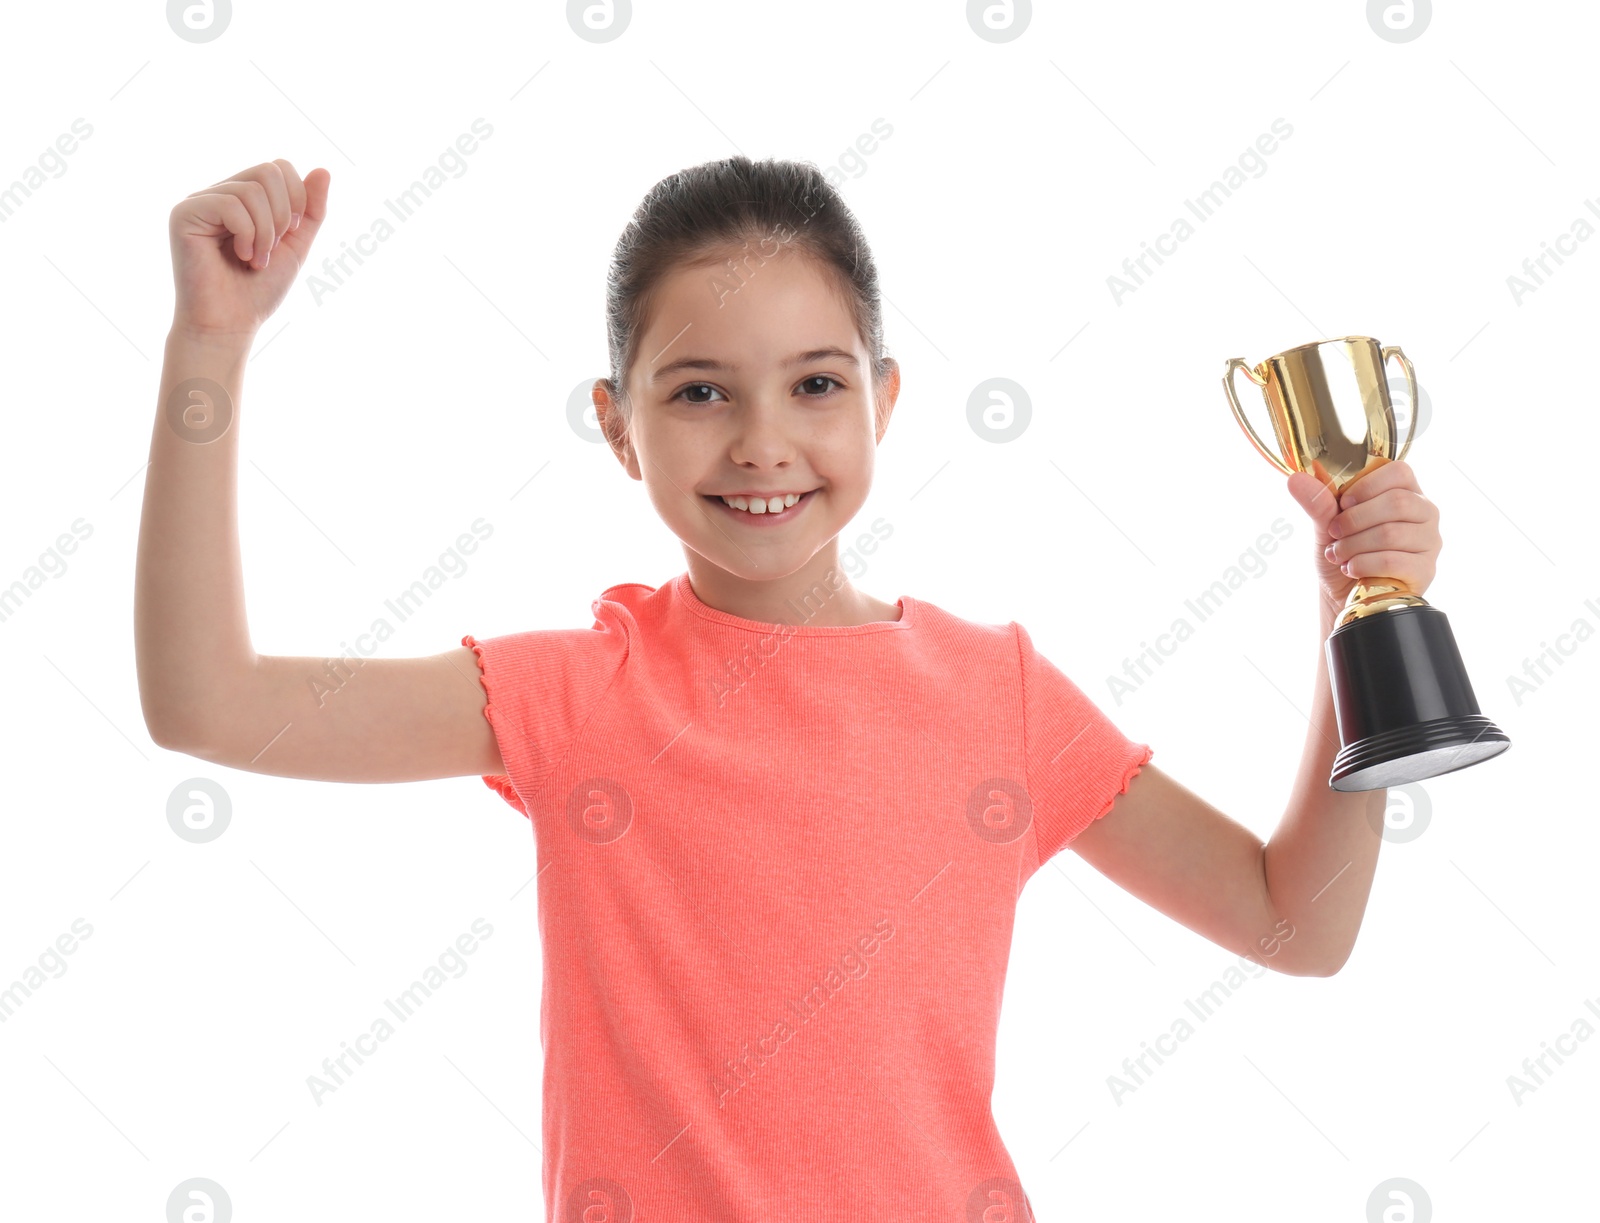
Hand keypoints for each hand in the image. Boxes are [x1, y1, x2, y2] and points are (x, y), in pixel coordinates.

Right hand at [168, 159, 329, 339]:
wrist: (230, 324)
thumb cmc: (258, 291)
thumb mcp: (295, 245)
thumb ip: (310, 210)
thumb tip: (323, 169)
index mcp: (242, 199)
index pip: (278, 167)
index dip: (296, 198)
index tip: (289, 234)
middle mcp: (218, 194)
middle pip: (268, 171)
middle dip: (282, 215)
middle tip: (272, 249)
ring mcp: (198, 202)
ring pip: (251, 190)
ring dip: (265, 232)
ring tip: (255, 260)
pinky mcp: (183, 214)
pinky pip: (230, 204)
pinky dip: (247, 235)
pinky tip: (240, 257)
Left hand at [1285, 458, 1441, 610]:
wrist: (1343, 593)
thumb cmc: (1343, 551)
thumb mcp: (1326, 524)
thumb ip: (1318, 501)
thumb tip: (1295, 479)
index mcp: (1405, 491)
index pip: (1399, 471)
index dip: (1367, 485)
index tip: (1343, 503)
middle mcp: (1425, 513)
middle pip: (1397, 502)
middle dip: (1355, 519)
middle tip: (1334, 532)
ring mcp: (1429, 542)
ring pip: (1392, 533)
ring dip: (1354, 545)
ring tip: (1337, 554)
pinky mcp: (1425, 570)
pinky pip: (1393, 561)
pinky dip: (1363, 564)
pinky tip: (1351, 568)